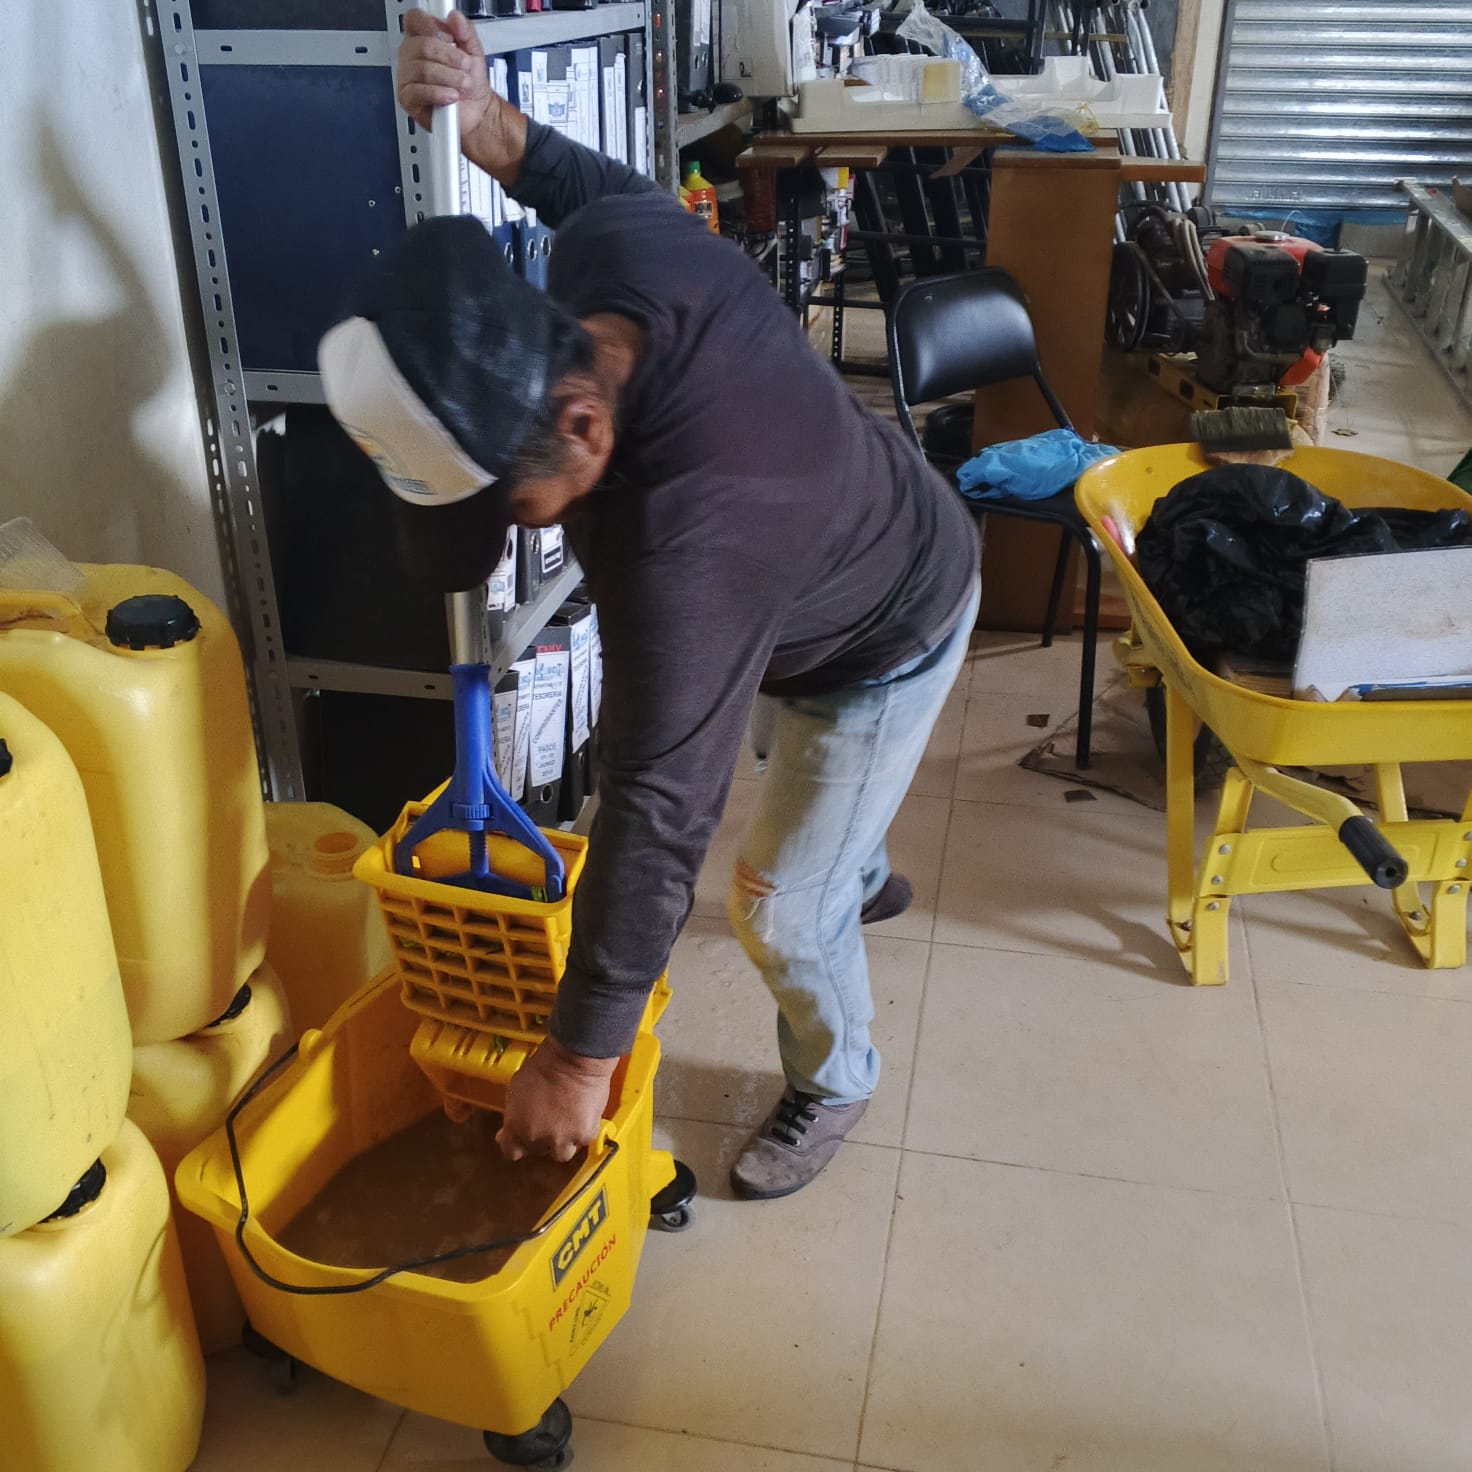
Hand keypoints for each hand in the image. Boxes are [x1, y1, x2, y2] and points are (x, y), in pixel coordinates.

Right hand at [396, 7, 493, 138]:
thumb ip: (466, 32)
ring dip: (450, 77)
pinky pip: (419, 91)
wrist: (477, 113)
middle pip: (423, 46)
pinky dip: (440, 94)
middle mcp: (410, 55)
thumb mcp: (474, 52)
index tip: (451, 39)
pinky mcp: (407, 98)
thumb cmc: (471, 84)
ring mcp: (407, 76)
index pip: (414, 19)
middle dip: (450, 58)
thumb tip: (456, 18)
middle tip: (464, 66)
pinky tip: (451, 96)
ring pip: (423, 69)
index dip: (433, 27)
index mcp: (421, 38)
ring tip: (462, 84)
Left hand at [497, 1037, 617, 1162]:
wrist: (574, 1059)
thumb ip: (513, 1113)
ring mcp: (562, 1139)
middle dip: (541, 1138)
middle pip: (537, 1150)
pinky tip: (580, 1115)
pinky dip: (582, 1130)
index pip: (511, 1151)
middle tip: (548, 1120)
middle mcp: (537, 1138)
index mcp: (516, 1127)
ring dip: (562, 1141)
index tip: (520, 1138)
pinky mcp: (584, 1135)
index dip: (516, 1144)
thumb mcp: (516, 1088)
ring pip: (561, 1152)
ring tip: (566, 1122)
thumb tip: (509, 1128)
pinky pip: (582, 1140)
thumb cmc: (545, 1066)